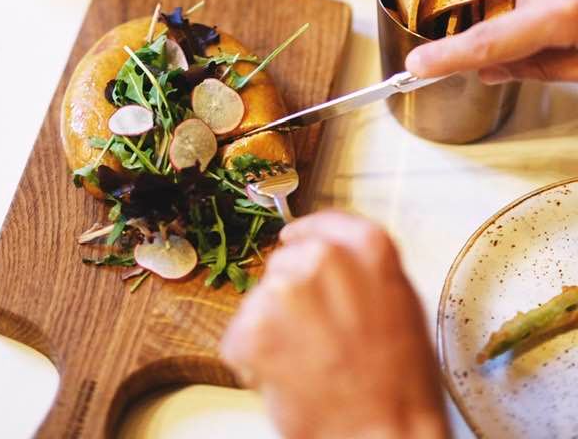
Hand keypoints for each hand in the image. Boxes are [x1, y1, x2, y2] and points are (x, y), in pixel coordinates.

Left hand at [220, 211, 448, 438]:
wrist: (384, 436)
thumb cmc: (400, 385)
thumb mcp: (399, 303)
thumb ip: (364, 270)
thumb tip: (336, 258)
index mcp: (367, 247)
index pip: (323, 224)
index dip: (308, 236)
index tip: (297, 240)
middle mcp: (322, 259)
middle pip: (286, 264)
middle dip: (293, 297)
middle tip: (319, 338)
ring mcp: (285, 292)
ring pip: (262, 301)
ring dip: (274, 330)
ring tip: (308, 364)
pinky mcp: (253, 329)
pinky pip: (241, 337)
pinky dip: (255, 360)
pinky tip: (288, 378)